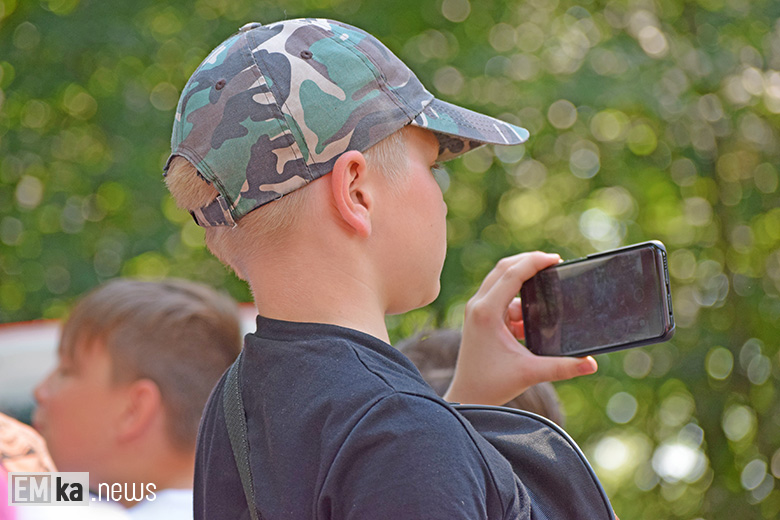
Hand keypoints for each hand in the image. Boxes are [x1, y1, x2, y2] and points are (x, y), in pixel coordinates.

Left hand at [443, 251, 597, 405]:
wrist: (467, 396)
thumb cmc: (491, 385)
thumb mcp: (530, 373)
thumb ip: (562, 367)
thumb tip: (591, 364)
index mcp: (486, 312)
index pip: (511, 274)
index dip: (534, 262)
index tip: (556, 259)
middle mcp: (478, 306)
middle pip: (504, 269)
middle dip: (528, 263)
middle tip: (553, 264)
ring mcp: (476, 310)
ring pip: (500, 281)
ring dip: (522, 282)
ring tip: (546, 291)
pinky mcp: (479, 318)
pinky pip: (500, 297)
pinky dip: (517, 300)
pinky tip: (531, 317)